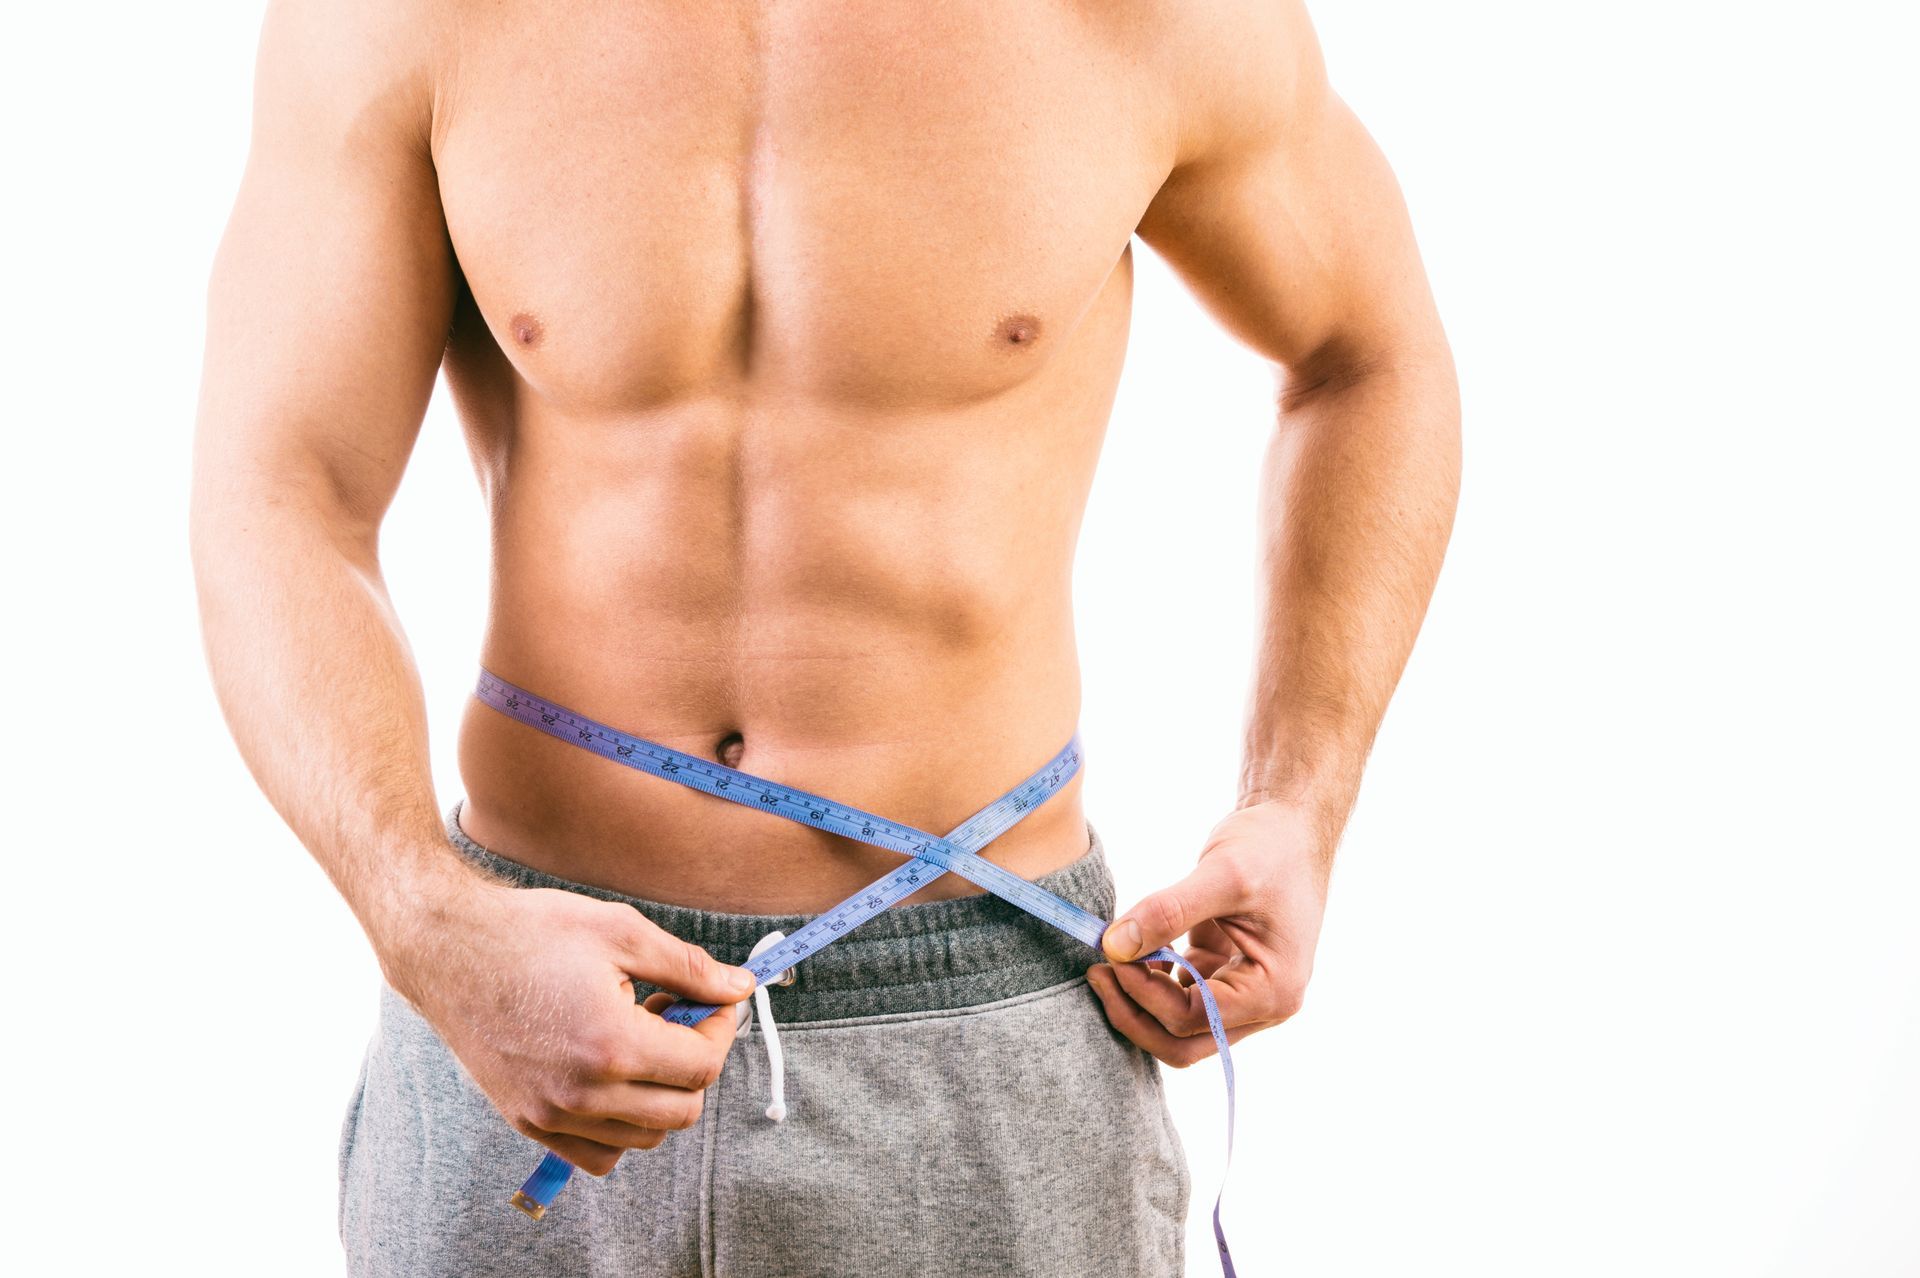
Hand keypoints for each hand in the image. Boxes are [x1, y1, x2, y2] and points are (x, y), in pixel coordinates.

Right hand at [380, 870, 754, 1174]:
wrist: (447, 949)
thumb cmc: (532, 932)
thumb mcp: (621, 931)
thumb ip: (689, 967)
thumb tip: (739, 987)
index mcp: (612, 1045)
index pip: (702, 1067)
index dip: (719, 1031)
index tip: (711, 1003)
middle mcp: (582, 1093)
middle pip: (681, 1111)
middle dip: (695, 1066)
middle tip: (676, 1018)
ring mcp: (551, 1114)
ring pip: (643, 1138)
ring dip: (659, 1096)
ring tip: (639, 1039)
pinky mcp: (527, 1121)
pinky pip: (597, 1155)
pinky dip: (619, 1127)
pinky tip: (612, 1075)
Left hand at [1090, 800, 1329, 1066]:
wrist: (1294, 826)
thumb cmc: (1272, 847)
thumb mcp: (1221, 873)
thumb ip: (1167, 911)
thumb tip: (1114, 946)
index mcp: (1273, 991)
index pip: (1193, 1017)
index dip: (1144, 993)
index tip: (1110, 955)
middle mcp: (1263, 1004)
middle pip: (1184, 1041)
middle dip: (1135, 1014)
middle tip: (1097, 975)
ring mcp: (1243, 991)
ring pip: (1179, 1024)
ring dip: (1139, 1000)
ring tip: (1108, 958)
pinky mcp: (1223, 971)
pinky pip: (1180, 995)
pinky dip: (1151, 979)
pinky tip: (1132, 948)